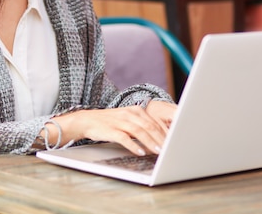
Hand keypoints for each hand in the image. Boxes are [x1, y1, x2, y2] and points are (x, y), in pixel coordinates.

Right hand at [49, 103, 176, 155]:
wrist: (88, 120)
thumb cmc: (110, 122)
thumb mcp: (128, 119)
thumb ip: (142, 125)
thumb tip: (159, 138)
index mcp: (136, 110)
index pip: (155, 122)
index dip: (165, 133)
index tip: (173, 142)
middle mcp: (130, 114)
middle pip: (150, 127)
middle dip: (161, 139)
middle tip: (170, 149)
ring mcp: (120, 121)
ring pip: (140, 132)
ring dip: (151, 142)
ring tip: (159, 151)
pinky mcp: (112, 130)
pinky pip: (125, 138)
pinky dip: (134, 145)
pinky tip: (140, 152)